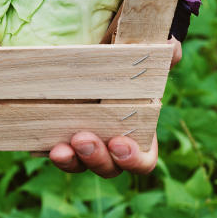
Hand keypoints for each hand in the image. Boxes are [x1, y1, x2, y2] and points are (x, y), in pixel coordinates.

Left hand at [49, 37, 181, 176]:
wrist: (94, 53)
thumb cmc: (126, 57)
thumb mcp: (145, 52)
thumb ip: (164, 52)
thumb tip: (172, 50)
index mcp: (138, 133)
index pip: (142, 161)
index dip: (133, 159)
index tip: (119, 144)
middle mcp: (110, 145)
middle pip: (108, 167)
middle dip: (96, 158)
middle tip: (82, 139)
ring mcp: (83, 143)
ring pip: (79, 164)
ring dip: (71, 161)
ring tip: (60, 148)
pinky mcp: (58, 134)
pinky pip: (56, 150)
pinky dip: (50, 150)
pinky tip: (45, 144)